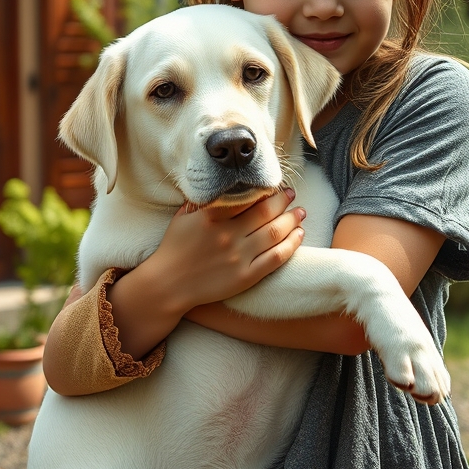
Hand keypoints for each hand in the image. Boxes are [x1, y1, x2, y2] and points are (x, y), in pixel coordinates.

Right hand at [154, 188, 306, 315]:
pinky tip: (299, 235)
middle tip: (291, 193)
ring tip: (300, 212)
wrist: (168, 285)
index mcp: (212, 217)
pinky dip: (291, 244)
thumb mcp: (183, 217)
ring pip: (275, 233)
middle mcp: (227, 235)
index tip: (274, 184)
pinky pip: (276, 258)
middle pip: (266, 212)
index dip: (265, 189)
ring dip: (292, 219)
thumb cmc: (174, 248)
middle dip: (283, 200)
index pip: (247, 197)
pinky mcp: (246, 277)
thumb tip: (222, 184)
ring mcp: (238, 257)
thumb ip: (203, 201)